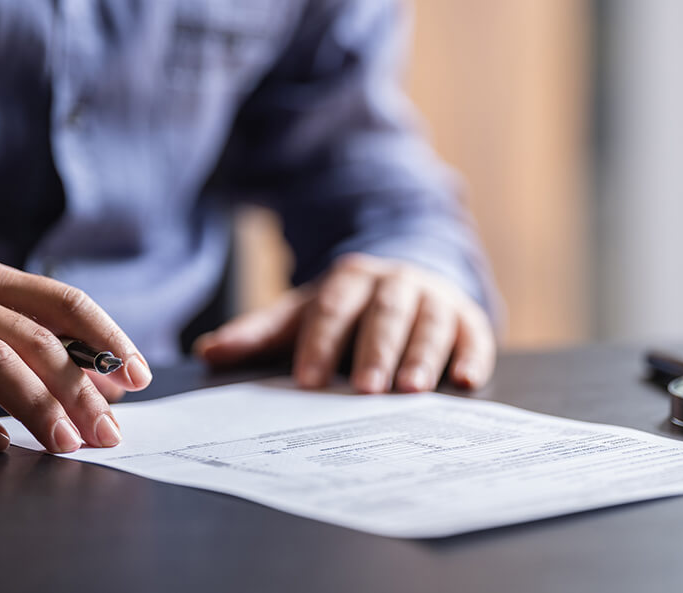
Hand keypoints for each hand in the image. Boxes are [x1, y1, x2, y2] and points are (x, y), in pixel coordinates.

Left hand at [195, 253, 495, 392]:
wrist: (405, 282)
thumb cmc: (346, 311)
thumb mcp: (302, 314)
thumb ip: (259, 334)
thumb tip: (209, 352)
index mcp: (350, 279)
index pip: (331, 309)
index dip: (319, 344)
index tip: (307, 381)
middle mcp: (395, 283)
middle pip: (384, 314)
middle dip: (375, 351)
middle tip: (364, 391)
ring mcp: (435, 298)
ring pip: (429, 323)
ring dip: (422, 356)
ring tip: (413, 391)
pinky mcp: (467, 318)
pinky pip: (473, 335)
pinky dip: (472, 355)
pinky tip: (466, 380)